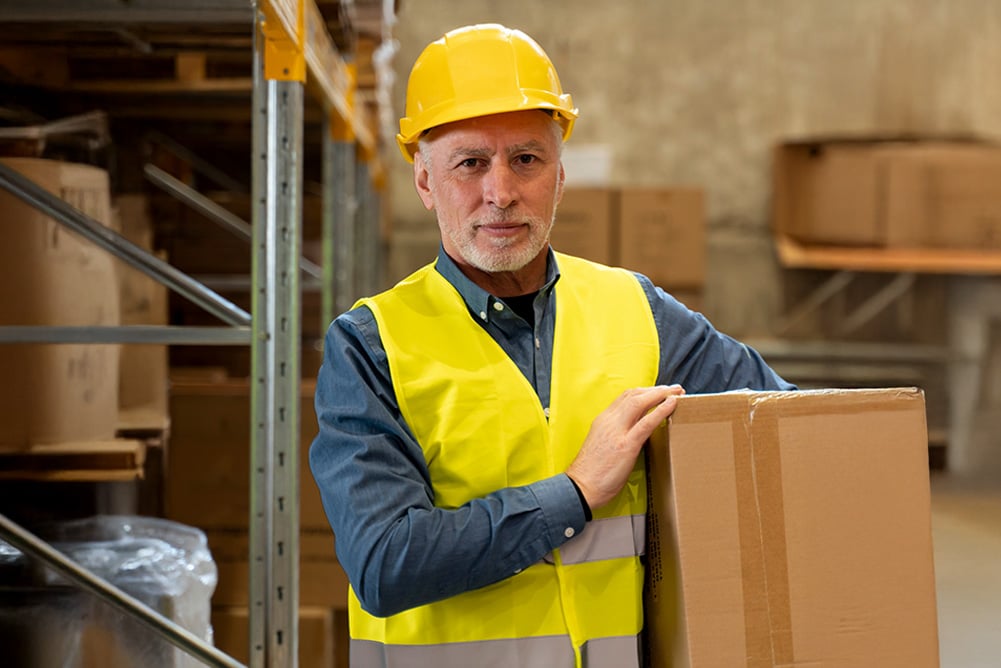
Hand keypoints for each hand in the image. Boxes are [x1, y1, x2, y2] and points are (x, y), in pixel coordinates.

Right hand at [566, 385, 684, 509]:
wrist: (580, 488)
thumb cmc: (591, 473)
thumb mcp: (601, 446)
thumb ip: (615, 435)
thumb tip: (633, 433)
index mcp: (602, 421)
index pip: (625, 397)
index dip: (644, 392)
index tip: (658, 392)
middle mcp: (609, 421)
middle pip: (634, 395)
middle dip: (656, 389)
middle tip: (674, 389)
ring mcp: (617, 431)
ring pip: (640, 402)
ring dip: (661, 394)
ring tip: (677, 393)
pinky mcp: (626, 445)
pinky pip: (646, 422)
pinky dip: (661, 410)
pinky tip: (672, 405)